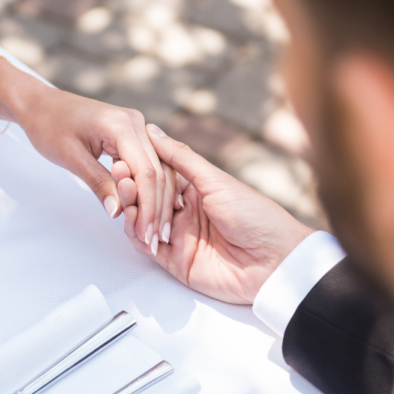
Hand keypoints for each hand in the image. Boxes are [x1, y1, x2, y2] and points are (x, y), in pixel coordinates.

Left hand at [13, 85, 179, 252]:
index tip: (145, 235)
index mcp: (122, 124)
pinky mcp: (132, 135)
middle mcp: (136, 123)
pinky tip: (148, 214)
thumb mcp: (71, 158)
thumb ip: (98, 183)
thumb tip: (118, 213)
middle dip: (156, 210)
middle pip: (158, 172)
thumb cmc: (49, 126)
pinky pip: (147, 165)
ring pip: (158, 170)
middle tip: (152, 242)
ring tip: (152, 234)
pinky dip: (148, 190)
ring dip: (156, 203)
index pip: (146, 172)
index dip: (148, 207)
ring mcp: (137, 128)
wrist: (39, 105)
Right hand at [123, 125, 315, 304]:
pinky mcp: (176, 261)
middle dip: (131, 186)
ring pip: (143, 221)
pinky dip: (137, 235)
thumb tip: (154, 131)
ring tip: (125, 194)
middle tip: (119, 173)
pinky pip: (148, 246)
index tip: (124, 155)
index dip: (141, 166)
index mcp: (196, 189)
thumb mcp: (215, 180)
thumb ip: (181, 158)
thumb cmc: (255, 216)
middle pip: (148, 198)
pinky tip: (133, 221)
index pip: (159, 175)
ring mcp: (179, 236)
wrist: (274, 261)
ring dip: (131, 208)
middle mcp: (185, 212)